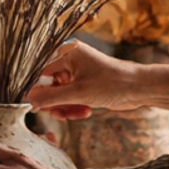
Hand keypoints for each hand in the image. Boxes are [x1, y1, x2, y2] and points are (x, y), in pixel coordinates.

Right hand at [26, 41, 168, 118]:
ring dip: (66, 106)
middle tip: (60, 115)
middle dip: (56, 102)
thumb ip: (50, 97)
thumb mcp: (78, 93)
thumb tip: (29, 100)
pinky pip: (72, 96)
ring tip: (75, 114)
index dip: (41, 93)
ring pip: (61, 93)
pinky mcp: (86, 83)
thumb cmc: (112, 84)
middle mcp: (72, 59)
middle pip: (51, 85)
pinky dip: (75, 106)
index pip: (43, 75)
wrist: (139, 89)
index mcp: (68, 53)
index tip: (39, 109)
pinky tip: (85, 112)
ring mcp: (79, 71)